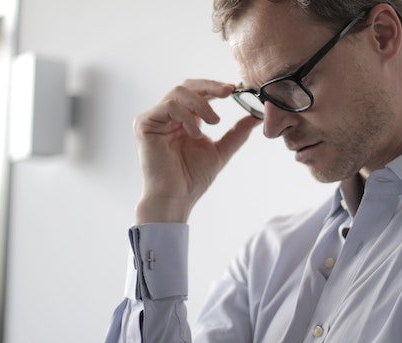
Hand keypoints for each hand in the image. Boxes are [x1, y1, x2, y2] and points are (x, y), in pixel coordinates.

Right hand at [134, 79, 260, 223]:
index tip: (235, 88)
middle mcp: (168, 116)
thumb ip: (237, 133)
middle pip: (187, 86)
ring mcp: (155, 118)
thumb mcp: (221, 150)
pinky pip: (168, 106)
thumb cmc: (193, 178)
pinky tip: (195, 133)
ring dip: (201, 104)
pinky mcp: (144, 124)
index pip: (198, 93)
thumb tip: (257, 117)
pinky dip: (186, 116)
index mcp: (185, 120)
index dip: (215, 87)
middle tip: (229, 92)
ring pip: (178, 92)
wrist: (177, 197)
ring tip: (214, 123)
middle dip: (210, 86)